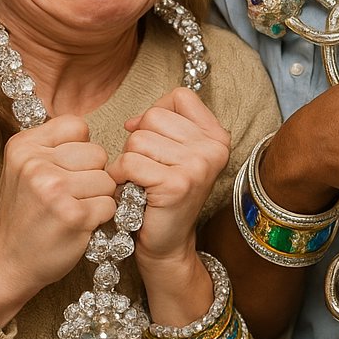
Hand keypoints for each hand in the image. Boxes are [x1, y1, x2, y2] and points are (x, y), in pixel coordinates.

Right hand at [0, 116, 115, 324]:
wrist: (8, 261)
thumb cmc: (26, 212)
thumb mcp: (26, 168)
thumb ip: (55, 145)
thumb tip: (96, 130)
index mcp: (23, 146)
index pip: (78, 127)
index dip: (80, 149)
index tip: (64, 170)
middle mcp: (35, 165)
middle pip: (98, 153)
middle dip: (93, 174)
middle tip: (70, 195)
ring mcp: (54, 189)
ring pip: (108, 179)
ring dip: (99, 196)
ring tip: (74, 208)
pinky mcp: (73, 215)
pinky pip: (110, 204)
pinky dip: (102, 216)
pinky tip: (80, 223)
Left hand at [109, 87, 230, 269]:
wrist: (167, 242)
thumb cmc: (164, 194)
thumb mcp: (175, 153)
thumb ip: (164, 125)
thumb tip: (132, 121)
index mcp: (217, 136)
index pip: (180, 96)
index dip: (158, 112)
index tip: (154, 140)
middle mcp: (214, 148)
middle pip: (154, 116)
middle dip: (139, 141)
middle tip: (149, 169)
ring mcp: (199, 165)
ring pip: (138, 139)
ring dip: (128, 161)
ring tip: (141, 181)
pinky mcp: (176, 184)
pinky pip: (129, 163)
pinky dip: (120, 177)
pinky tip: (132, 191)